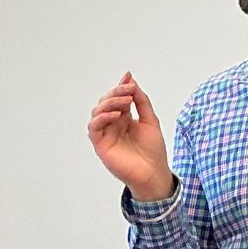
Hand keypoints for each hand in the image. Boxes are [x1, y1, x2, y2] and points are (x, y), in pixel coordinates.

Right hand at [88, 72, 173, 200]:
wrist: (153, 172)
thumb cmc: (153, 150)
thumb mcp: (150, 120)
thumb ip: (142, 102)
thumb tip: (133, 83)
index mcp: (125, 119)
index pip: (119, 98)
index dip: (122, 86)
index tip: (128, 76)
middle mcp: (113, 125)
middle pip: (106, 102)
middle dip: (117, 93)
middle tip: (128, 90)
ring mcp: (106, 134)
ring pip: (98, 111)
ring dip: (110, 103)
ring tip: (125, 102)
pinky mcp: (100, 144)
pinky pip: (94, 127)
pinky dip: (102, 117)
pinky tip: (116, 115)